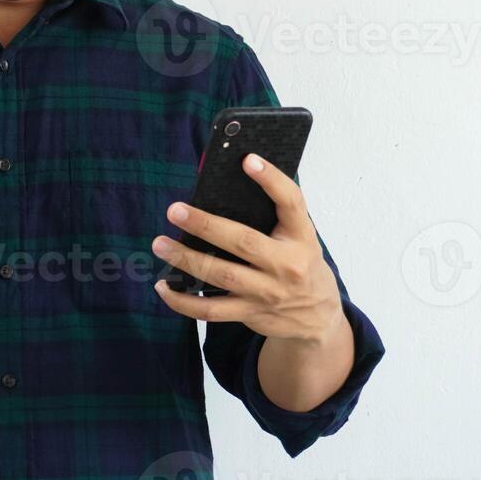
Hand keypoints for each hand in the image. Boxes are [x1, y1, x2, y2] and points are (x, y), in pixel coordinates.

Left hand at [150, 153, 347, 345]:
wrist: (320, 319)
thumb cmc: (302, 265)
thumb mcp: (300, 238)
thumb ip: (273, 215)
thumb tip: (227, 184)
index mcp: (301, 237)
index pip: (291, 202)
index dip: (271, 180)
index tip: (247, 160)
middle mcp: (287, 265)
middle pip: (244, 242)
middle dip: (206, 226)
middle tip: (175, 210)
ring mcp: (268, 292)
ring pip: (221, 276)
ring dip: (186, 260)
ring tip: (160, 244)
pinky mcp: (251, 314)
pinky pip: (210, 312)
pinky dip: (182, 301)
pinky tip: (163, 286)